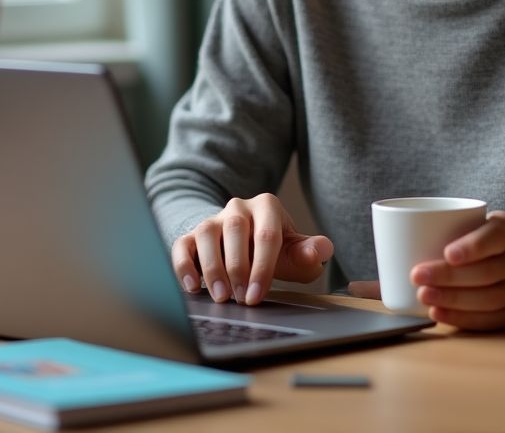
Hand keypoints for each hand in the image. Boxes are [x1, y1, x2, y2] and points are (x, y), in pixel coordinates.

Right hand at [171, 193, 333, 306]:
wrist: (246, 243)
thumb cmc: (274, 250)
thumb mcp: (294, 251)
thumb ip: (310, 252)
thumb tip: (323, 249)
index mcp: (267, 206)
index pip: (266, 234)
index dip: (262, 267)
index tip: (257, 296)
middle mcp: (238, 207)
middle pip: (235, 229)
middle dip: (237, 266)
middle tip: (239, 298)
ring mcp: (213, 219)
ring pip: (207, 234)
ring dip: (212, 267)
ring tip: (220, 297)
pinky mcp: (191, 234)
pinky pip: (182, 245)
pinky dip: (184, 265)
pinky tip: (191, 287)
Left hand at [349, 211, 504, 330]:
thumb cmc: (467, 250)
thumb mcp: (452, 237)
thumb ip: (411, 248)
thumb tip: (353, 286)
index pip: (495, 234)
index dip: (473, 244)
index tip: (446, 252)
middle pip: (487, 270)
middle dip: (451, 276)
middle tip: (418, 276)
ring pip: (489, 296)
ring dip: (455, 298)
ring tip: (424, 297)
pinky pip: (491, 320)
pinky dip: (464, 318)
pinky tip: (439, 315)